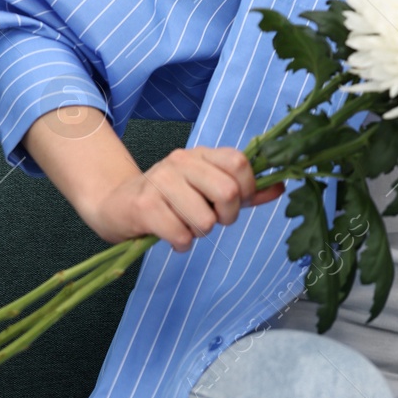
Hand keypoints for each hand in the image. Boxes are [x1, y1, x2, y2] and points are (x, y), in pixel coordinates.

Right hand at [82, 147, 283, 251]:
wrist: (115, 204)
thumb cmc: (170, 199)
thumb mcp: (207, 188)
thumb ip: (245, 190)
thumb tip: (281, 187)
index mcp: (202, 154)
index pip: (240, 162)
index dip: (248, 189)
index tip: (238, 203)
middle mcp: (182, 162)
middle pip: (228, 192)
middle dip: (227, 216)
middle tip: (213, 220)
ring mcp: (161, 182)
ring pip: (205, 219)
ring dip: (200, 232)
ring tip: (186, 226)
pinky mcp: (144, 206)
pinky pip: (180, 235)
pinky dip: (181, 243)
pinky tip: (170, 235)